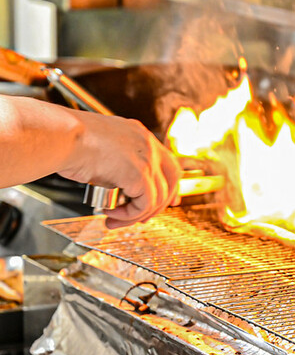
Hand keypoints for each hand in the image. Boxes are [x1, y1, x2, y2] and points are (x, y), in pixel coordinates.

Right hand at [58, 111, 180, 227]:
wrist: (61, 137)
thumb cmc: (68, 142)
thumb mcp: (101, 150)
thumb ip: (117, 166)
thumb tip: (119, 190)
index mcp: (139, 135)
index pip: (166, 162)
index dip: (169, 184)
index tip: (168, 200)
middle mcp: (147, 144)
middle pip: (172, 179)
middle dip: (162, 203)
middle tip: (144, 218)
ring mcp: (147, 159)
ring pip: (157, 197)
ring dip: (135, 214)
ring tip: (114, 219)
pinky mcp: (140, 174)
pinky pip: (144, 204)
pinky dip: (129, 215)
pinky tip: (110, 213)